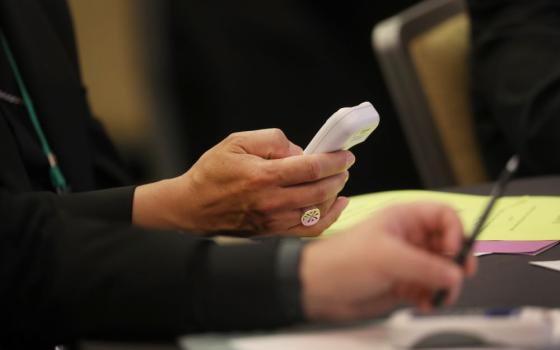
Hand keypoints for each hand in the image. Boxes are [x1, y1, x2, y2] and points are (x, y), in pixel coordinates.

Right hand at [133, 129, 353, 235]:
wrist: (192, 207)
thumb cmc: (212, 172)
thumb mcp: (237, 142)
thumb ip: (272, 140)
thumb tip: (300, 152)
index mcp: (263, 176)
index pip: (312, 167)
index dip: (334, 160)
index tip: (345, 154)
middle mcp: (272, 201)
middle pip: (320, 190)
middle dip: (338, 176)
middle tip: (344, 166)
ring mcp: (274, 221)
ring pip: (318, 211)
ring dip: (335, 194)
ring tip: (338, 181)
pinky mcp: (273, 233)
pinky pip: (309, 229)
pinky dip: (328, 217)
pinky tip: (336, 205)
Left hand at [301, 202, 476, 321]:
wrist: (319, 288)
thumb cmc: (341, 260)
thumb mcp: (386, 257)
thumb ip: (424, 266)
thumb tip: (454, 273)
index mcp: (404, 218)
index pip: (444, 216)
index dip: (456, 232)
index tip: (456, 253)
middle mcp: (408, 238)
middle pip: (448, 245)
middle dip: (454, 263)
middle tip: (455, 278)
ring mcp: (406, 261)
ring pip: (441, 270)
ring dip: (444, 284)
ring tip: (438, 296)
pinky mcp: (403, 282)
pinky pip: (429, 288)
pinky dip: (432, 296)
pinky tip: (424, 302)